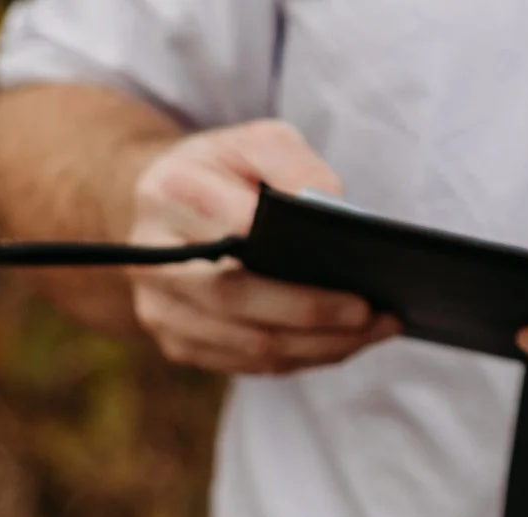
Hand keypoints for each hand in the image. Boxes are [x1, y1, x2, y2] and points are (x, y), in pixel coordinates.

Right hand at [128, 121, 400, 373]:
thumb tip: (332, 205)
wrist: (163, 207)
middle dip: (314, 313)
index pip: (235, 230)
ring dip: (318, 346)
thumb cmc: (223, 172)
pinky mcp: (176, 343)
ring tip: (373, 331)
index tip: (355, 275)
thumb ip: (293, 162)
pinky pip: (247, 364)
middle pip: (238, 299)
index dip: (292, 259)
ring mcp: (161, 309)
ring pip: (247, 344)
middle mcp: (154, 258)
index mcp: (170, 193)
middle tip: (373, 314)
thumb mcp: (256, 142)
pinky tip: (342, 343)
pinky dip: (301, 358)